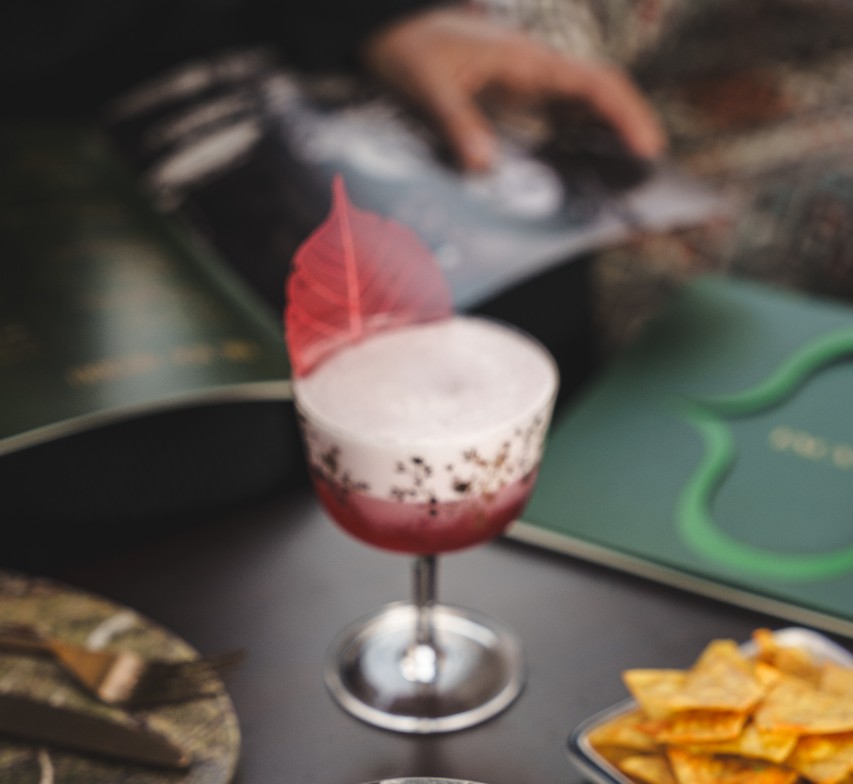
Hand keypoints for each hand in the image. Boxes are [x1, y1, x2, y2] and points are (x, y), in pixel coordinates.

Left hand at [361, 6, 665, 170]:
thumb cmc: (409, 47)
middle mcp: (538, 71)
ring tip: (623, 188)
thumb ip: (456, 122)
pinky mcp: (517, 98)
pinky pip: (558, 120)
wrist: (393, 29)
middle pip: (602, 98)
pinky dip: (576, 144)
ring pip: (585, 110)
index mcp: (527, 61)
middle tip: (646, 182)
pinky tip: (580, 175)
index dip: (626, 115)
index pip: (595, 83)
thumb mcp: (427, 85)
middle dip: (630, 134)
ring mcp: (530, 85)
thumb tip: (484, 166)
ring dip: (608, 142)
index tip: (646, 149)